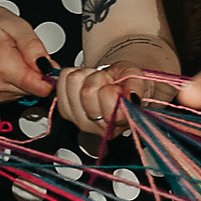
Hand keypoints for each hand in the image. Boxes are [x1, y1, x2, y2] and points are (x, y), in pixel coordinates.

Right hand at [0, 4, 55, 102]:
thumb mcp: (14, 24)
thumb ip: (34, 47)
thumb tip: (51, 67)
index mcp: (2, 67)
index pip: (41, 87)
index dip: (51, 75)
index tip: (49, 63)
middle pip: (35, 89)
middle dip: (38, 72)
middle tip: (24, 51)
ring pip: (26, 91)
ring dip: (27, 75)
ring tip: (12, 55)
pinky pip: (15, 91)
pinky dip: (17, 79)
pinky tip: (6, 63)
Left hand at [54, 63, 183, 136]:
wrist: (117, 82)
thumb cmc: (128, 83)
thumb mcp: (138, 79)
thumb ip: (137, 88)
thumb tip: (132, 97)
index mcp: (117, 123)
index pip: (108, 107)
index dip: (113, 91)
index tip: (119, 88)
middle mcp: (95, 126)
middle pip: (88, 92)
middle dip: (100, 79)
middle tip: (108, 82)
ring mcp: (76, 119)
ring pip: (73, 81)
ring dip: (87, 75)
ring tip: (98, 81)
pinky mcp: (63, 109)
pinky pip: (63, 79)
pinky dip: (75, 73)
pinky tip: (85, 82)